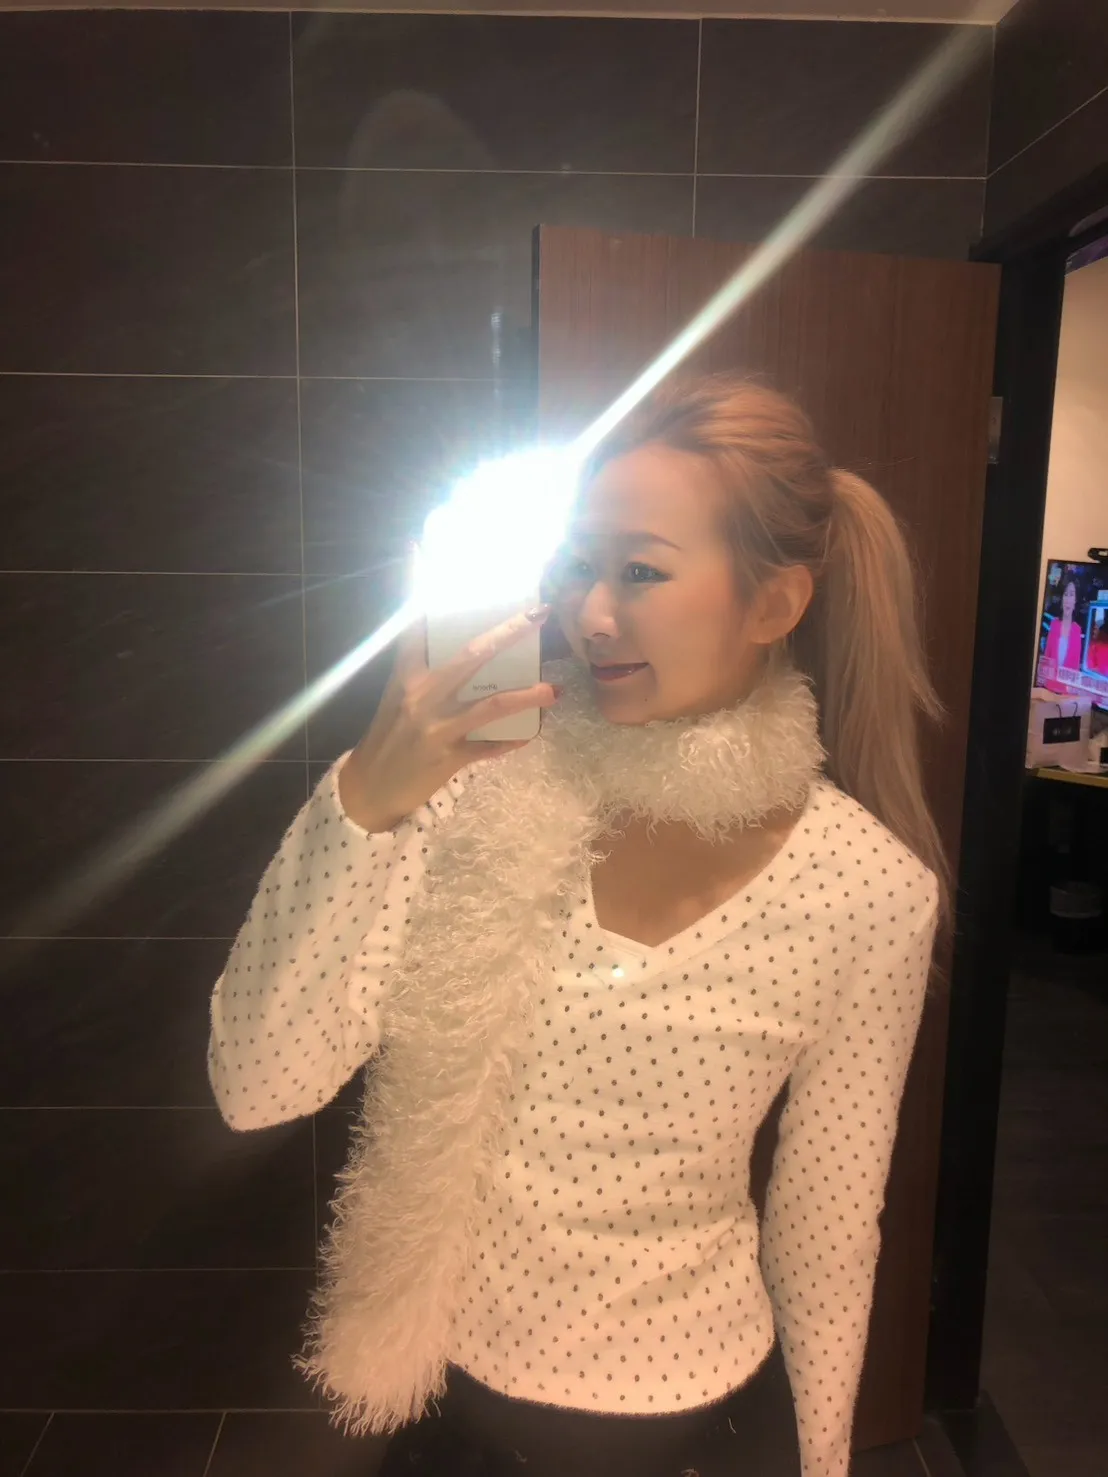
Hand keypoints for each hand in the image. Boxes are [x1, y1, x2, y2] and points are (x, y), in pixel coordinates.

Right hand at [338, 605, 557, 832]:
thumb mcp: (397, 697)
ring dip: (527, 696)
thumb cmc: (387, 737)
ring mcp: (437, 728)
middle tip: (538, 614)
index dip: (428, 594)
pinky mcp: (449, 758)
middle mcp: (422, 696)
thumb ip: (422, 672)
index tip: (441, 564)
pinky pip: (489, 747)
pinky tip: (530, 733)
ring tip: (553, 690)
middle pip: (472, 656)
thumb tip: (461, 649)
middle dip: (509, 632)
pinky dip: (511, 739)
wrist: (370, 788)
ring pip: (491, 705)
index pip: (418, 628)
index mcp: (406, 677)